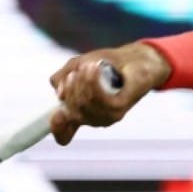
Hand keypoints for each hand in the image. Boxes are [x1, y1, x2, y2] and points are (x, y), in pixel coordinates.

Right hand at [47, 42, 170, 145]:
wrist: (135, 59)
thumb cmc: (106, 64)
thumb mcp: (76, 66)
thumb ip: (61, 78)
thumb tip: (58, 93)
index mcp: (81, 113)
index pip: (64, 133)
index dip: (57, 128)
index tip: (57, 114)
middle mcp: (93, 118)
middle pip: (71, 113)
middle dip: (70, 88)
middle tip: (78, 70)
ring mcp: (107, 116)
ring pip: (83, 105)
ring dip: (82, 82)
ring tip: (89, 66)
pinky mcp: (120, 108)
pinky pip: (99, 100)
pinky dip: (93, 82)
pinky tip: (94, 68)